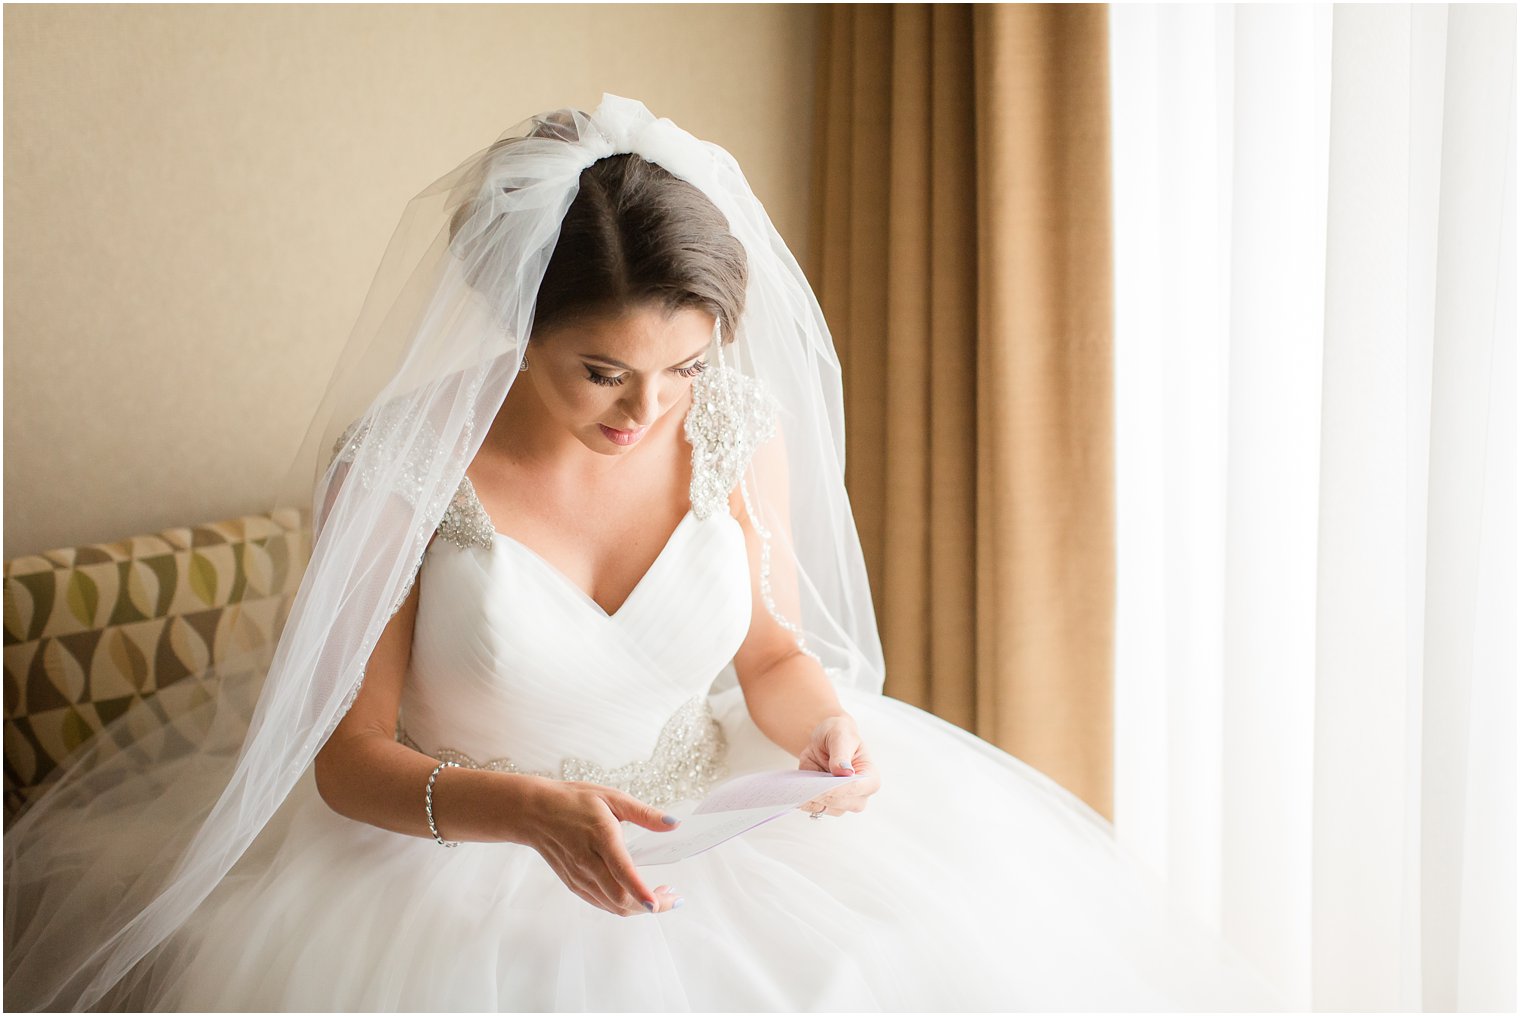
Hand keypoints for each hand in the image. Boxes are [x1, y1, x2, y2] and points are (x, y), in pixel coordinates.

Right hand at [524, 780, 683, 915]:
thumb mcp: (612, 797)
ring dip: (638, 907)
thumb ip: (644, 813)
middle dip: (650, 905)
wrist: (534, 812)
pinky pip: (601, 903)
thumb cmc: (573, 801)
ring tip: (660, 897)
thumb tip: (674, 824)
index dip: (640, 891)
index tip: (657, 903)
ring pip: (611, 905)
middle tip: (673, 897)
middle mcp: (588, 862)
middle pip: (619, 898)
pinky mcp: (574, 884)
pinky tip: (635, 896)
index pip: (622, 872)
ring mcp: (579, 877)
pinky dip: (621, 905)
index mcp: (600, 837)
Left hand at [796, 714, 880, 816]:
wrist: (825, 739)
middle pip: (842, 802)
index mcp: (870, 777)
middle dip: (824, 795)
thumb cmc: (839, 734)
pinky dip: (805, 801)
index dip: (839, 788)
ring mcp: (843, 801)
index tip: (823, 785)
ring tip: (802, 786)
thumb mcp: (840, 735)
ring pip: (828, 809)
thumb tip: (844, 772)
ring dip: (813, 799)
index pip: (856, 787)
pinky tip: (799, 790)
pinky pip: (815, 808)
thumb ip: (841, 754)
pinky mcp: (826, 803)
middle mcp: (860, 794)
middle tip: (808, 785)